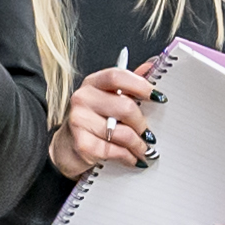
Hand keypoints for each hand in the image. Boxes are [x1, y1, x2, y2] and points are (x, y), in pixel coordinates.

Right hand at [53, 61, 157, 179]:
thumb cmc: (93, 121)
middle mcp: (83, 98)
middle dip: (142, 124)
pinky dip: (128, 157)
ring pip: (123, 133)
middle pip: (125, 107)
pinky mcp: (82, 144)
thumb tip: (151, 66)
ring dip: (139, 145)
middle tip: (149, 134)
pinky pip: (115, 151)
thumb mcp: (108, 98)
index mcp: (93, 83)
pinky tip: (132, 158)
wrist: (66, 148)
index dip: (140, 85)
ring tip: (144, 149)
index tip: (158, 97)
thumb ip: (129, 83)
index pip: (117, 76)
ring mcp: (80, 121)